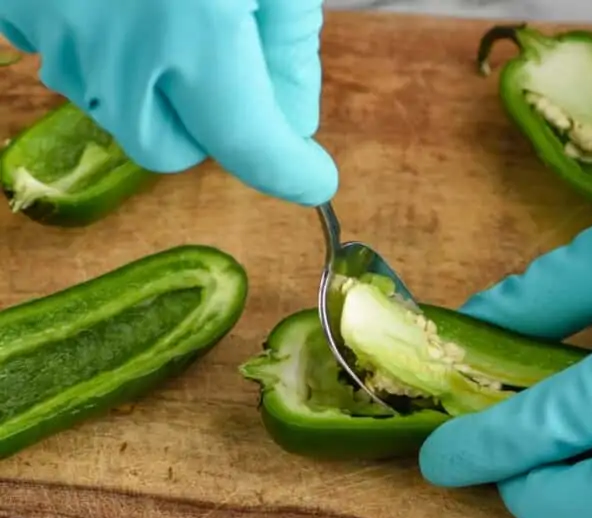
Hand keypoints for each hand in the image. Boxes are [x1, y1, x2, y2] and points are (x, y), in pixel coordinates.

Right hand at [0, 0, 336, 204]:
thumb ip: (287, 45)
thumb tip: (292, 120)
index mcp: (194, 33)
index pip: (252, 145)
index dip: (290, 171)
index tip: (314, 179)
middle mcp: (114, 49)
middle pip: (167, 150)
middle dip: (207, 130)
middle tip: (227, 77)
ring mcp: (53, 30)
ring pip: (112, 110)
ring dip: (149, 90)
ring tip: (168, 15)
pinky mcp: (13, 9)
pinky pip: (64, 61)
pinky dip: (97, 51)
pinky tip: (117, 3)